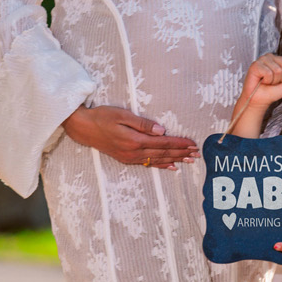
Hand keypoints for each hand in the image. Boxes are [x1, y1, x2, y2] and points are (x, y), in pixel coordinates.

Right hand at [62, 105, 197, 168]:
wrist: (83, 128)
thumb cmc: (103, 117)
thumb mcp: (123, 115)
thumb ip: (143, 124)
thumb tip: (162, 130)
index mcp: (135, 141)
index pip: (163, 142)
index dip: (180, 143)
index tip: (193, 144)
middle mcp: (134, 152)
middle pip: (163, 153)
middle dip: (182, 153)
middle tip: (197, 154)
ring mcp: (130, 157)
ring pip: (158, 160)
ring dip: (175, 160)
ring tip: (189, 161)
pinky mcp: (126, 159)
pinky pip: (148, 164)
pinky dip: (161, 165)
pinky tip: (171, 167)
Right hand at [229, 55, 281, 134]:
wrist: (260, 101)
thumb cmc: (272, 92)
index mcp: (279, 60)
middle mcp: (271, 57)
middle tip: (274, 82)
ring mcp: (263, 60)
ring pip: (278, 70)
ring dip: (274, 81)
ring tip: (268, 82)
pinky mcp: (255, 65)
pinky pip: (268, 73)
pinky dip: (267, 80)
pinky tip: (262, 81)